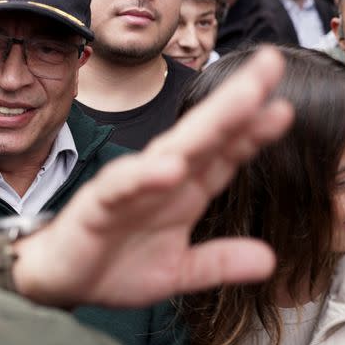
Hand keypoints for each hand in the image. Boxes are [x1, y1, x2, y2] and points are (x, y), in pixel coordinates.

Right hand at [12, 47, 293, 307]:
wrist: (59, 281)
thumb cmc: (114, 265)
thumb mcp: (178, 271)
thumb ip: (218, 262)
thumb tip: (269, 261)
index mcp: (183, 192)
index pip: (224, 155)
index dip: (254, 131)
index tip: (284, 108)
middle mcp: (161, 179)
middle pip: (206, 135)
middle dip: (239, 100)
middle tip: (272, 63)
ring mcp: (130, 187)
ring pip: (173, 148)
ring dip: (208, 123)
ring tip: (244, 100)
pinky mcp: (99, 204)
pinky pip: (124, 186)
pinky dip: (146, 176)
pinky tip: (172, 168)